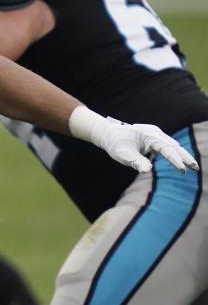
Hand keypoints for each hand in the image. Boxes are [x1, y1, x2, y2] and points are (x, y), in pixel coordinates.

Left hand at [69, 106, 198, 172]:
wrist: (108, 133)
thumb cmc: (115, 144)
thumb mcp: (123, 155)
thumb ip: (135, 162)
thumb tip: (147, 170)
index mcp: (148, 135)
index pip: (166, 148)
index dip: (174, 160)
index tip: (181, 169)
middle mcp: (154, 133)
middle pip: (173, 146)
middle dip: (185, 157)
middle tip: (195, 168)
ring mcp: (155, 135)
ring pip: (172, 145)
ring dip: (182, 156)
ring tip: (192, 167)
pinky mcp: (154, 139)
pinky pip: (167, 146)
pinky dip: (174, 154)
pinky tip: (181, 162)